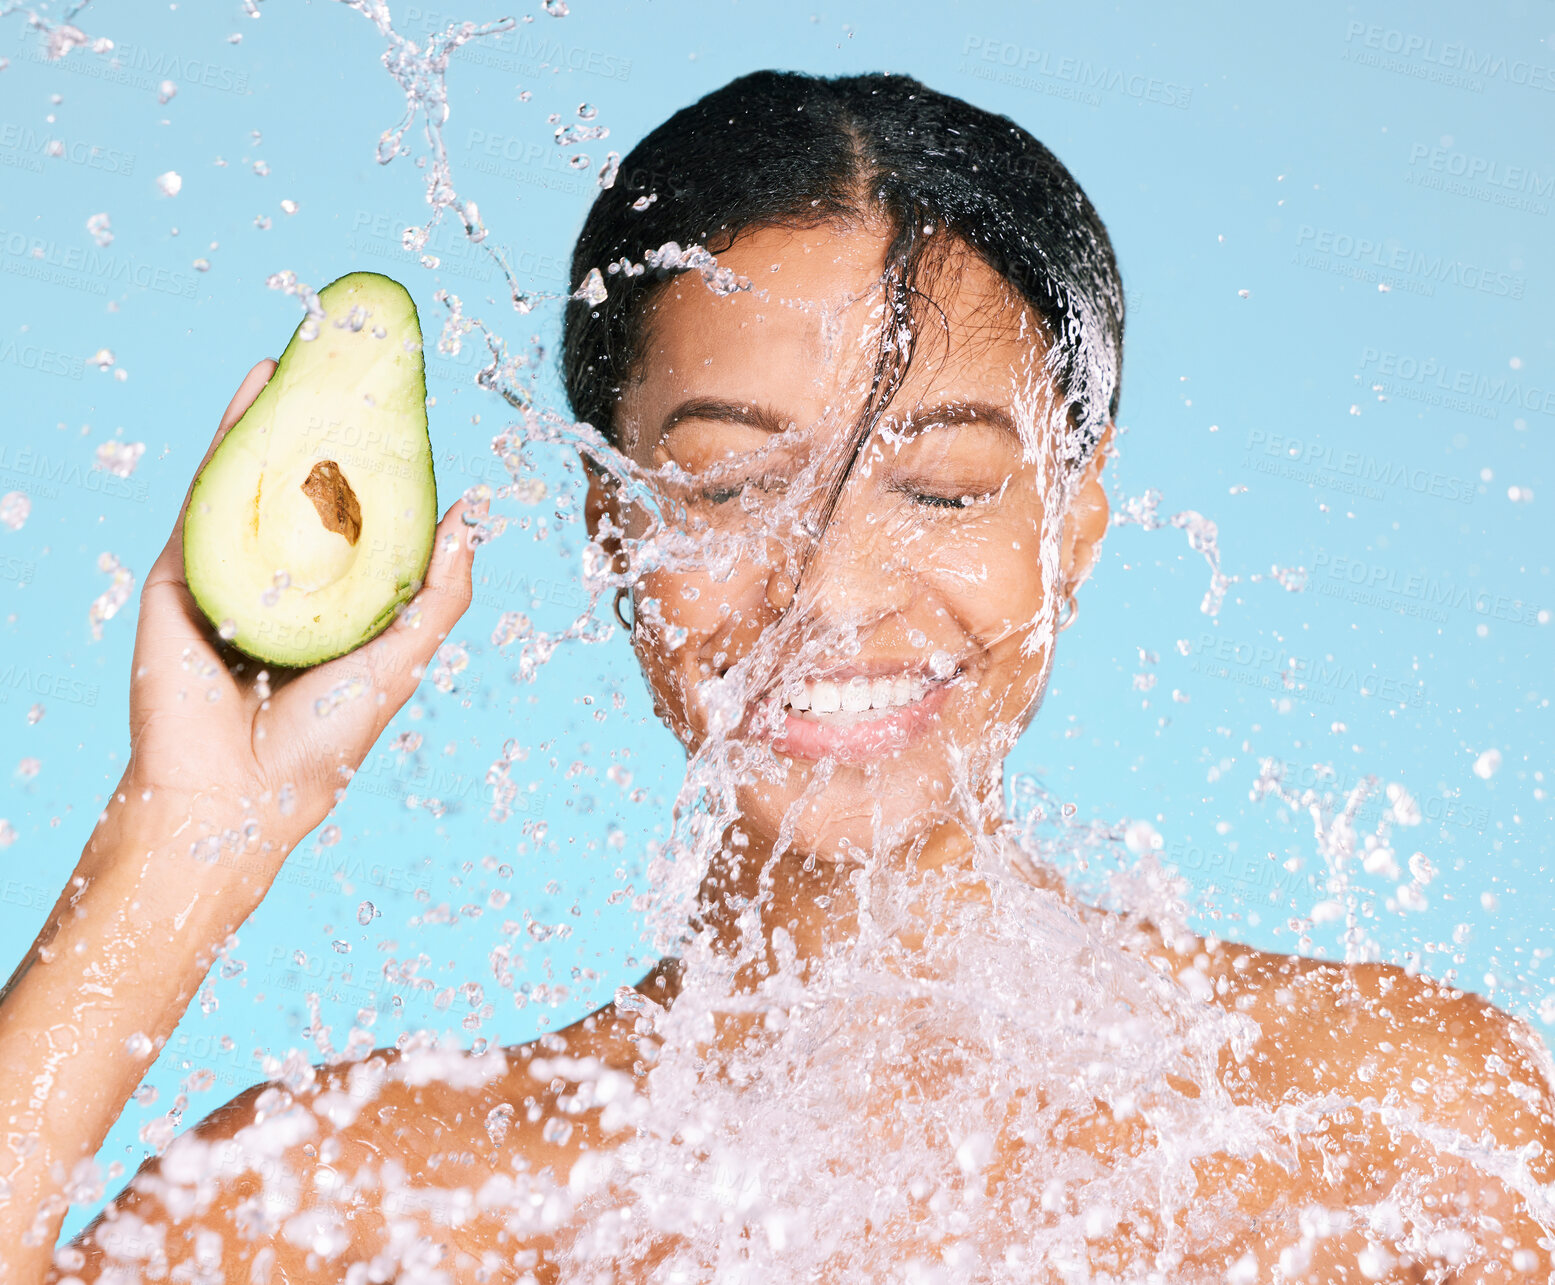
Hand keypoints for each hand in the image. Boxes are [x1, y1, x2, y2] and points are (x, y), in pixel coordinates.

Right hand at [124, 359, 482, 849]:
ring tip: (307, 354)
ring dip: (279, 413)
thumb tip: (474, 518)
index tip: (401, 411)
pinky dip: (233, 436)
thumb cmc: (322, 740)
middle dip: (325, 425)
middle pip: (303, 487)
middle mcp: (281, 582)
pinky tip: (259, 390)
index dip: (377, 465)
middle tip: (354, 363)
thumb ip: (438, 592)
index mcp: (331, 604)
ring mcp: (230, 572)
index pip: (356, 519)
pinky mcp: (182, 571)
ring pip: (257, 477)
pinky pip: (211, 491)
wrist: (233, 795)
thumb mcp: (401, 657)